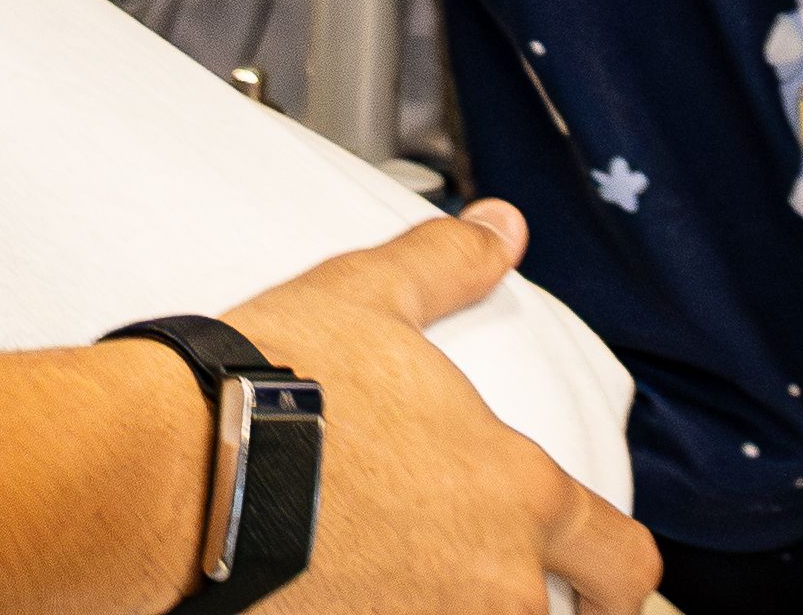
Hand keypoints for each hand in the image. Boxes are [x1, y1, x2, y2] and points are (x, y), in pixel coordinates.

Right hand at [221, 205, 659, 614]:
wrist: (179, 475)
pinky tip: (345, 602)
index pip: (623, 560)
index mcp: (516, 495)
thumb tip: (501, 228)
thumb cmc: (275, 388)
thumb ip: (449, 265)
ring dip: (458, 613)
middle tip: (499, 590)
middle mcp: (490, 585)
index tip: (604, 579)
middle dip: (548, 611)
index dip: (619, 572)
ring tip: (412, 588)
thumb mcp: (372, 299)